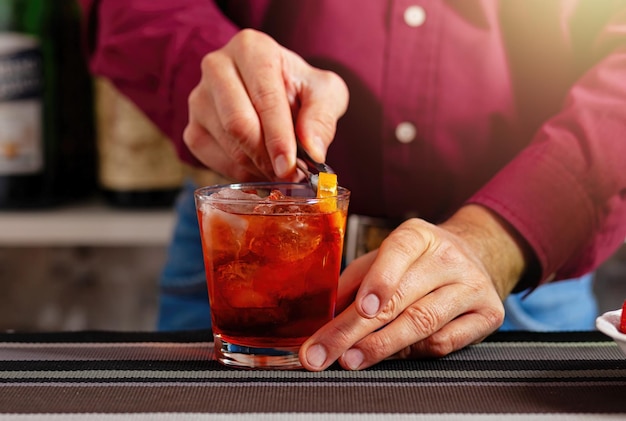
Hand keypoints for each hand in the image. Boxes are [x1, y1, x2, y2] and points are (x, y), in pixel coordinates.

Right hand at [184, 29, 348, 181]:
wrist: (276, 92)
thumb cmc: (299, 89)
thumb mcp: (325, 92)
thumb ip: (322, 117)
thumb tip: (313, 151)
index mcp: (251, 48)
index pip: (264, 97)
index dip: (278, 136)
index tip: (290, 166)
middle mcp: (217, 67)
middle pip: (238, 124)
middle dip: (266, 156)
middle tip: (289, 176)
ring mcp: (199, 99)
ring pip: (228, 145)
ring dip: (259, 167)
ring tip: (281, 171)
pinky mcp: (192, 129)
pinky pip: (214, 161)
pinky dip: (242, 173)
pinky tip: (261, 169)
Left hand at [299, 204, 529, 370]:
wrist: (475, 259)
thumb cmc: (416, 263)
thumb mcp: (385, 258)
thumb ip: (356, 281)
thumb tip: (325, 315)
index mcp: (419, 235)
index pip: (398, 252)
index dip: (379, 280)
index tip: (360, 308)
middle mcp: (449, 257)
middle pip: (402, 297)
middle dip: (355, 329)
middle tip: (324, 352)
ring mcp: (473, 285)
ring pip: (423, 323)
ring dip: (381, 347)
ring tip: (350, 360)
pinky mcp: (489, 314)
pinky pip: (443, 343)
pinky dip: (410, 353)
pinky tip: (388, 357)